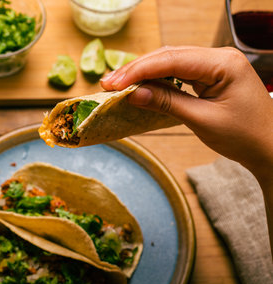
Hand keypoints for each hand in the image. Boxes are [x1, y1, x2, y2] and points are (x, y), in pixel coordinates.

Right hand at [100, 46, 272, 179]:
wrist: (268, 147)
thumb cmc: (244, 136)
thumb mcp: (203, 120)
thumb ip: (167, 103)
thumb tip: (134, 94)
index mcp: (223, 64)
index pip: (172, 59)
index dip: (139, 70)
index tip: (113, 83)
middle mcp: (218, 57)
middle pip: (169, 55)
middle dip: (136, 69)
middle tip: (108, 83)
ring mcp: (214, 65)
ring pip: (170, 61)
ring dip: (143, 73)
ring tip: (117, 84)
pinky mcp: (209, 75)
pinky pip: (177, 71)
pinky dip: (156, 79)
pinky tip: (139, 85)